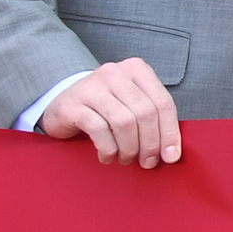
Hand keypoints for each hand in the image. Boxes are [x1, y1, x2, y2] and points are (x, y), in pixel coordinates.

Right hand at [37, 57, 181, 167]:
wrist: (60, 103)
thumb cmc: (104, 108)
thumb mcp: (131, 104)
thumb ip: (152, 119)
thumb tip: (172, 153)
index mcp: (136, 69)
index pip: (162, 102)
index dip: (170, 132)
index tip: (171, 156)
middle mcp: (114, 73)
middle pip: (144, 113)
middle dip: (150, 143)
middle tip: (147, 162)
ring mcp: (91, 87)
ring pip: (124, 122)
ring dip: (129, 148)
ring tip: (126, 159)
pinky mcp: (72, 104)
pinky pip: (99, 130)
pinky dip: (108, 148)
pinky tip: (107, 157)